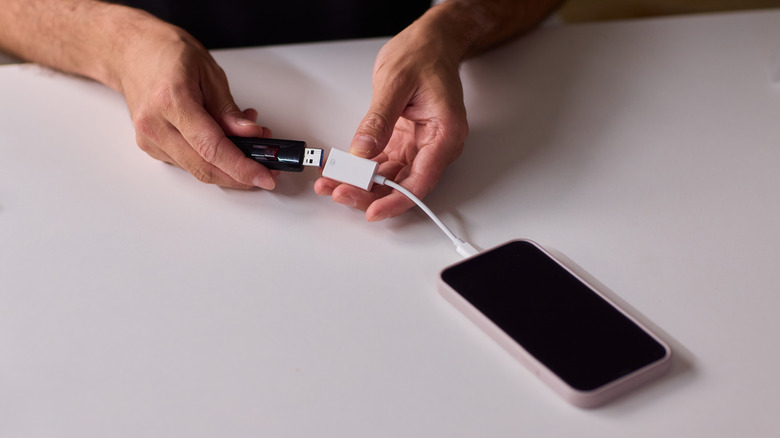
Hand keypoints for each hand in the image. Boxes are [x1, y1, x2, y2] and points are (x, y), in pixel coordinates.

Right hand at [118, 21, 276, 188]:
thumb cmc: (167, 54)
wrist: (131, 52)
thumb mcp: (209, 72)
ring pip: (197, 170)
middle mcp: (155, 125)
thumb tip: (250, 135)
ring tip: (250, 144)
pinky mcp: (151, 147)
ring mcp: (150, 139)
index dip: (241, 167)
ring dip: (229, 166)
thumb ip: (229, 110)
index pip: (211, 148)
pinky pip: (188, 163)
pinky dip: (212, 159)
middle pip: (204, 168)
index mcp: (171, 101)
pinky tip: (226, 143)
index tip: (264, 176)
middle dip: (240, 175)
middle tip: (266, 170)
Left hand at [314, 15, 467, 219]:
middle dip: (369, 194)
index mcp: (445, 133)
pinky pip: (382, 164)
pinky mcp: (404, 142)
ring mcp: (419, 145)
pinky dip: (360, 169)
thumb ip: (378, 120)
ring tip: (329, 183)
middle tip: (337, 192)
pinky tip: (338, 170)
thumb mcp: (395, 82)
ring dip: (360, 184)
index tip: (373, 211)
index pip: (421, 180)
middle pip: (403, 184)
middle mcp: (435, 145)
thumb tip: (362, 152)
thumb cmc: (424, 55)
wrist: (432, 42)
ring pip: (390, 178)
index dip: (396, 200)